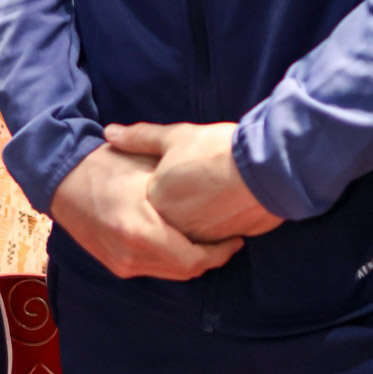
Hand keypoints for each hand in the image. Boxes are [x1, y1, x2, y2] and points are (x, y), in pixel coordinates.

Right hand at [50, 143, 244, 280]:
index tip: (236, 237)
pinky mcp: (116, 265)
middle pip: (185, 271)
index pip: (193, 259)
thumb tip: (215, 182)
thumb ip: (174, 179)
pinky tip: (180, 241)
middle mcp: (132, 256)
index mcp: (140, 231)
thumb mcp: (142, 164)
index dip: (220, 252)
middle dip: (210, 258)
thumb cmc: (103, 165)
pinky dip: (171, 259)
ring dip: (191, 260)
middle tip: (227, 240)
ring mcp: (122, 264)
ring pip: (170, 273)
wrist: (59, 179)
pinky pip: (154, 269)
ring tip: (208, 241)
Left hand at [105, 120, 282, 242]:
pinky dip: (214, 228)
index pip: (146, 202)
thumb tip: (109, 133)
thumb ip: (138, 138)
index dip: (157, 186)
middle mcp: (175, 226)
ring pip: (191, 233)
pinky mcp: (226, 240)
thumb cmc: (214, 149)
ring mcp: (202, 237)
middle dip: (175, 208)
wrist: (263, 169)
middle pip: (168, 222)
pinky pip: (213, 238)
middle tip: (191, 185)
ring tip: (207, 194)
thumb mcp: (172, 137)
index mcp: (156, 201)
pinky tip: (223, 206)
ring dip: (195, 221)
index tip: (170, 174)